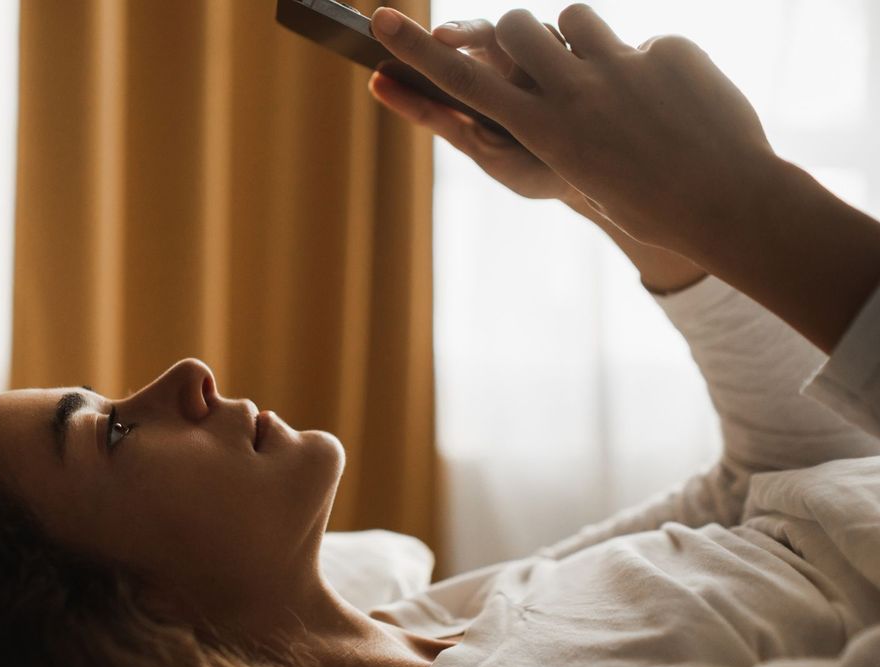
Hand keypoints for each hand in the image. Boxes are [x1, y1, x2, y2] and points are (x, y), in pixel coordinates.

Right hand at [371, 4, 777, 256]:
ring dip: (580, 39)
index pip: (464, 82)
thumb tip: (520, 79)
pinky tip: (678, 103)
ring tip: (612, 82)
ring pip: (573, 16)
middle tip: (532, 52)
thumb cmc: (643, 200)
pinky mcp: (670, 50)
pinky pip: (642, 41)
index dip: (417, 51)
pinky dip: (651, 65)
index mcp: (543, 132)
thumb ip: (548, 120)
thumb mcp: (575, 168)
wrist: (729, 203)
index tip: (381, 21)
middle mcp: (575, 93)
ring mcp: (624, 67)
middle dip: (513, 30)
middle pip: (513, 25)